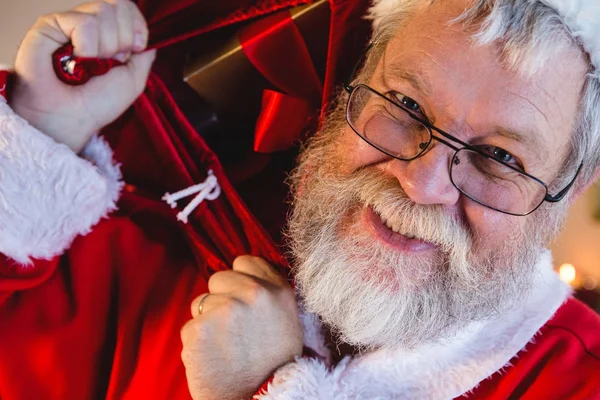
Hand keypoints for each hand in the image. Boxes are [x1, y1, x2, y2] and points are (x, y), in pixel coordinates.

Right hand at [12, 0, 155, 151]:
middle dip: (123, 40)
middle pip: (119, 5)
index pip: (127, 7)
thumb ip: (145, 54)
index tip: (134, 50)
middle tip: (108, 63)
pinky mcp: (50, 25)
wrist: (70, 119)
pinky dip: (87, 46)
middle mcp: (89, 25)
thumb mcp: (134, 79)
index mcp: (108, 34)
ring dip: (105, 47)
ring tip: (88, 66)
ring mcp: (69, 23)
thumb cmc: (97, 104)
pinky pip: (84, 22)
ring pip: (103, 11)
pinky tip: (75, 61)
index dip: (137, 26)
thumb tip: (150, 36)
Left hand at [181, 256, 302, 399]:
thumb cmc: (272, 364)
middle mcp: (253, 294)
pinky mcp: (199, 329)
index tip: (241, 300)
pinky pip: (189, 327)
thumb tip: (242, 272)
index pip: (244, 262)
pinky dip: (197, 343)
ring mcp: (225, 309)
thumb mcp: (286, 320)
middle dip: (220, 299)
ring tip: (225, 347)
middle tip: (234, 330)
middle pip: (218, 279)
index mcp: (278, 290)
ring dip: (207, 322)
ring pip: (200, 303)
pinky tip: (213, 359)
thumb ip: (268, 292)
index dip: (238, 280)